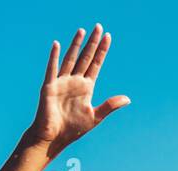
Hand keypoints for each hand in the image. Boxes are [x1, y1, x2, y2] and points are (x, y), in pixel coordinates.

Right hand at [28, 24, 129, 157]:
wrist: (54, 138)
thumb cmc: (73, 128)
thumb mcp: (95, 116)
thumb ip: (110, 105)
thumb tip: (128, 98)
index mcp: (86, 88)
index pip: (96, 64)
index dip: (102, 51)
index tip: (108, 37)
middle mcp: (74, 81)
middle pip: (85, 57)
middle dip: (92, 43)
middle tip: (98, 27)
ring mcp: (62, 82)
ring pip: (71, 59)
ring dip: (76, 45)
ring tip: (82, 30)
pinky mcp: (50, 87)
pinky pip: (52, 69)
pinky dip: (55, 57)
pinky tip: (58, 44)